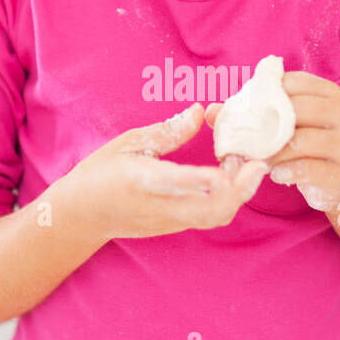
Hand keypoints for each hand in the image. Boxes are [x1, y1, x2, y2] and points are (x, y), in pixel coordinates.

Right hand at [66, 103, 269, 240]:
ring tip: (246, 166)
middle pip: (209, 210)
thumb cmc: (100, 174)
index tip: (224, 171)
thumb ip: (166, 131)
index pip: (175, 183)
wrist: (82, 217)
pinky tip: (232, 178)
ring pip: (214, 217)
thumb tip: (198, 112)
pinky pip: (210, 217)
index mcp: (141, 181)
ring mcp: (169, 222)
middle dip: (239, 190)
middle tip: (257, 163)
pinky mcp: (175, 227)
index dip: (202, 180)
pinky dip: (228, 199)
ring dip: (238, 194)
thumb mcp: (127, 144)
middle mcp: (159, 206)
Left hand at [206, 71, 339, 214]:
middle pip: (296, 110)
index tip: (248, 111)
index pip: (292, 82)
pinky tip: (275, 175)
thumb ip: (252, 113)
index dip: (264, 95)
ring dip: (271, 152)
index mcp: (328, 93)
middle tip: (247, 139)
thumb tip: (210, 111)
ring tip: (259, 159)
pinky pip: (307, 169)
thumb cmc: (308, 144)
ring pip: (300, 141)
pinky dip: (284, 171)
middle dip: (265, 125)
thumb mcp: (286, 123)